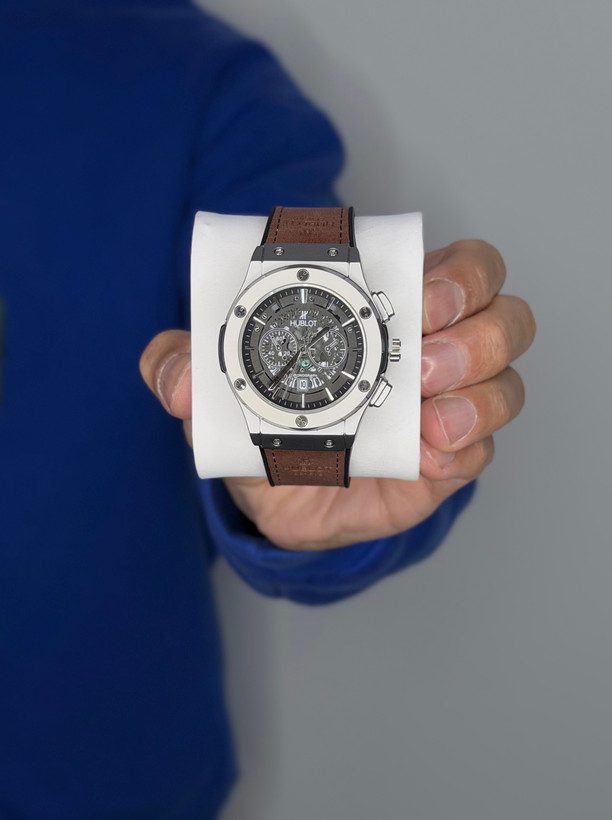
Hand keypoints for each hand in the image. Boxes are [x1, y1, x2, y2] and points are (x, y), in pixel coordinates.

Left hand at [139, 239, 534, 550]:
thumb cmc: (266, 420)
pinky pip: (481, 452)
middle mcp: (433, 351)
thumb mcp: (220, 386)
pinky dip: (463, 451)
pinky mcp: (446, 463)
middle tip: (426, 358)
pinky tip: (427, 456)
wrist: (278, 496)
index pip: (461, 268)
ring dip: (480, 395)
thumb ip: (188, 366)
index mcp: (390, 308)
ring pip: (506, 383)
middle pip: (504, 317)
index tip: (423, 296)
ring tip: (429, 417)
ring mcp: (447, 408)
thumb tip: (175, 376)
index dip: (461, 273)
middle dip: (479, 331)